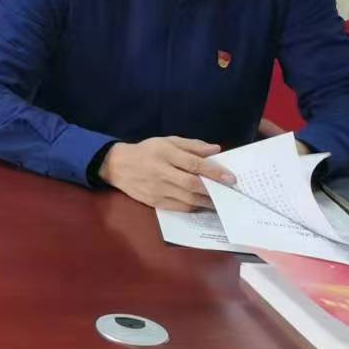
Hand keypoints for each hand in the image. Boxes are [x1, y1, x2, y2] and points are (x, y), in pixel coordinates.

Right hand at [99, 137, 236, 211]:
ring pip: (188, 199)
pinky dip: (195, 207)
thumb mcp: (167, 141)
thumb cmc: (147, 151)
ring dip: (207, 201)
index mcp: (165, 153)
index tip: (231, 178)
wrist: (118, 166)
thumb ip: (192, 145)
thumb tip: (216, 150)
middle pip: (192, 184)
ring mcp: (157, 189)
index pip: (193, 164)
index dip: (214, 171)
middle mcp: (161, 172)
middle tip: (230, 192)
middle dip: (214, 189)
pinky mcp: (155, 202)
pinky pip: (180, 207)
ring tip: (221, 200)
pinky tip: (203, 204)